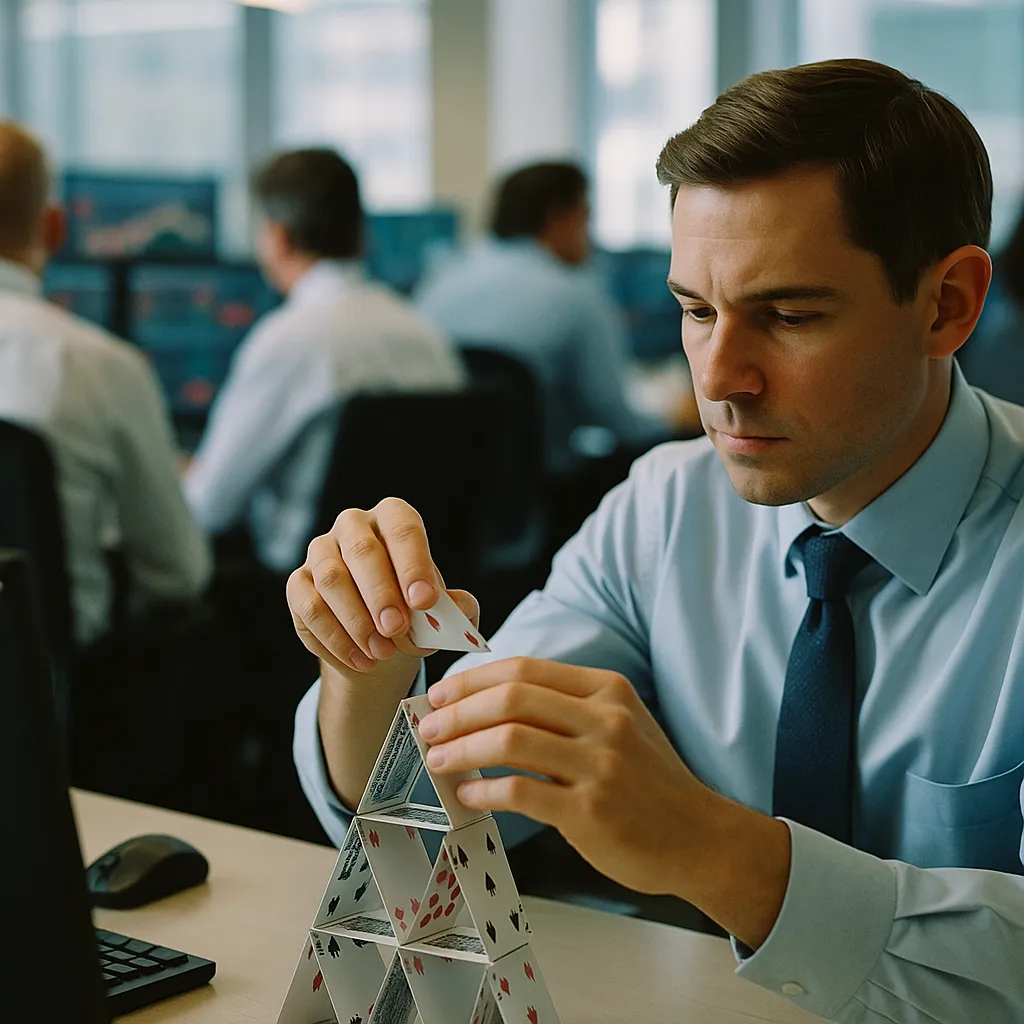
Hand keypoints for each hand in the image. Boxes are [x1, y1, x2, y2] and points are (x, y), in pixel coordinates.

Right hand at [286, 497, 479, 684]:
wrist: (380, 641)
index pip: (403, 529)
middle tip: (397, 629)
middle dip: (382, 594)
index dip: (413, 564)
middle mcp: (353, 526)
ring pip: (332, 580)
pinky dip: (336, 639)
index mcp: (393, 518)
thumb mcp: (442, 610)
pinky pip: (311, 608)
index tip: (425, 601)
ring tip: (383, 652)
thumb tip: (457, 609)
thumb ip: (457, 607)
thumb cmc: (414, 612)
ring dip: (358, 621)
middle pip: (363, 552)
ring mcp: (320, 552)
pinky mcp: (298, 583)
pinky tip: (361, 659)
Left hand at [418, 657, 710, 895]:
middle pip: (511, 697)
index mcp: (606, 690)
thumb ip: (565, 710)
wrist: (700, 837)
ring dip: (462, 748)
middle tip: (428, 727)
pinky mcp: (591, 811)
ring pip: (510, 740)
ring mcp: (600, 765)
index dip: (473, 679)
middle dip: (458, 711)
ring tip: (437, 759)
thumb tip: (488, 706)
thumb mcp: (619, 725)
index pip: (524, 668)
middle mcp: (605, 719)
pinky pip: (521, 792)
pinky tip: (469, 794)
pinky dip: (485, 791)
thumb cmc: (649, 782)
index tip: (441, 693)